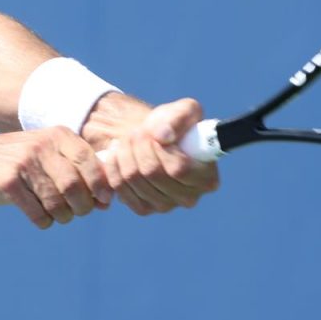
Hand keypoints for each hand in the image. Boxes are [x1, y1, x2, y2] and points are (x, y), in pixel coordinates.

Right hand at [0, 128, 112, 229]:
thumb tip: (107, 202)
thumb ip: (79, 173)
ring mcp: (24, 163)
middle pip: (75, 186)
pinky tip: (40, 217)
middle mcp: (42, 146)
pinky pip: (37, 213)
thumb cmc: (23, 163)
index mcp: (58, 136)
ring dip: (62, 216)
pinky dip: (44, 221)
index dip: (100, 185)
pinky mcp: (8, 182)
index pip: (89, 161)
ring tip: (58, 215)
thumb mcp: (51, 156)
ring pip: (57, 202)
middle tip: (76, 212)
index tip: (102, 201)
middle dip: (82, 206)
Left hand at [90, 97, 219, 214]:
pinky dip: (113, 168)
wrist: (154, 140)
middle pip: (152, 173)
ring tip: (126, 139)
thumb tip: (163, 136)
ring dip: (124, 153)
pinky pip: (121, 189)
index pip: (178, 168)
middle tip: (135, 132)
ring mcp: (166, 206)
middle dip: (138, 146)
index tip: (150, 131)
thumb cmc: (174, 125)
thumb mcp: (185, 110)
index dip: (158, 148)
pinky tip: (115, 154)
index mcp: (207, 178)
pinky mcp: (144, 208)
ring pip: (134, 179)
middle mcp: (189, 198)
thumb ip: (179, 118)